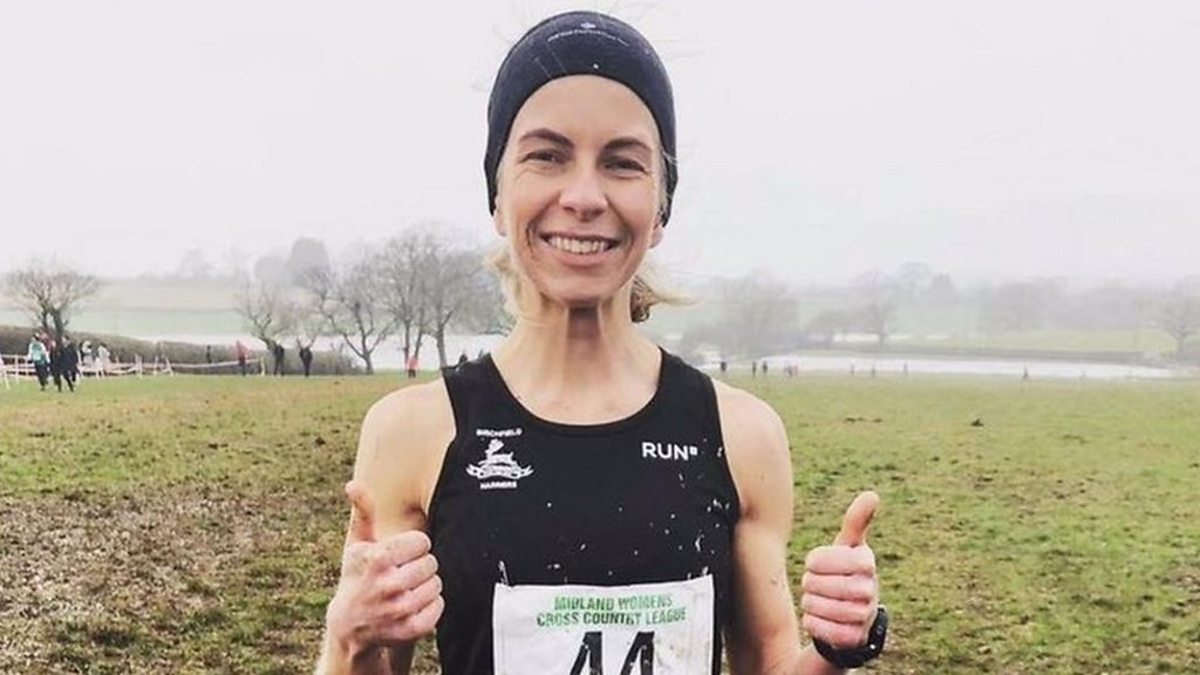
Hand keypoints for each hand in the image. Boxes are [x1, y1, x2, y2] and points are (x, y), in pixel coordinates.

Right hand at [325, 480, 443, 653]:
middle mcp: (388, 585)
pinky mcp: (410, 629)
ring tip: (407, 589)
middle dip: (420, 566)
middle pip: (431, 563)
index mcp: (377, 559)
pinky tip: (413, 604)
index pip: (422, 541)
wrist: (349, 626)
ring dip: (426, 585)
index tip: (400, 555)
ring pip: (437, 584)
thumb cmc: (357, 576)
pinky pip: (438, 608)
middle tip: (403, 573)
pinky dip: (431, 606)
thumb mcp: (357, 544)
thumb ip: (363, 512)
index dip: (413, 547)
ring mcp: (399, 609)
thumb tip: (353, 484)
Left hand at [800, 491, 880, 648]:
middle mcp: (869, 589)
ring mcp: (862, 615)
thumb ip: (856, 522)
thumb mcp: (849, 547)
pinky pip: (819, 628)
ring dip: (810, 604)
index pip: (816, 559)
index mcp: (865, 562)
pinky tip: (821, 619)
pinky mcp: (854, 638)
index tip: (820, 565)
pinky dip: (813, 623)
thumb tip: (872, 495)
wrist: (853, 617)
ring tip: (819, 601)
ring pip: (815, 605)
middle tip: (818, 585)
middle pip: (814, 583)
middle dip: (809, 584)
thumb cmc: (846, 573)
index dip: (812, 563)